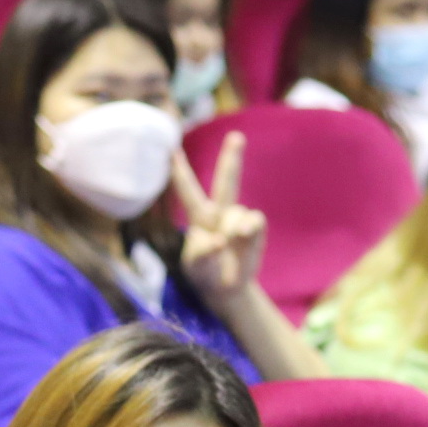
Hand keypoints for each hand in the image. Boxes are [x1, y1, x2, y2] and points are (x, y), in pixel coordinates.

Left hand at [170, 133, 268, 305]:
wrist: (226, 289)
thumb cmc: (205, 274)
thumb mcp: (195, 267)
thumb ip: (201, 253)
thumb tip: (220, 240)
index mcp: (199, 218)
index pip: (188, 192)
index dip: (181, 172)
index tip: (172, 151)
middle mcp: (220, 213)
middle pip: (227, 181)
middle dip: (232, 158)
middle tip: (236, 137)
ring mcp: (239, 220)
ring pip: (238, 214)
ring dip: (234, 231)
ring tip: (228, 248)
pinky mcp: (255, 229)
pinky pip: (254, 221)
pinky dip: (248, 231)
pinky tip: (243, 240)